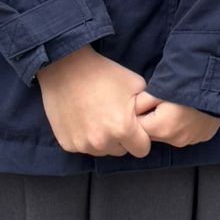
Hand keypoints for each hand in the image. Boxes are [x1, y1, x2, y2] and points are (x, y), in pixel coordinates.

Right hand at [37, 46, 151, 158]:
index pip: (142, 149)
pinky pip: (84, 147)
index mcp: (123, 128)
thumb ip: (147, 106)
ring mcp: (83, 145)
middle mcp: (102, 142)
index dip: (141, 138)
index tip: (135, 126)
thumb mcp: (136, 84)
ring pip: (102, 151)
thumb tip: (153, 117)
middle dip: (122, 138)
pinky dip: (86, 138)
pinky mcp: (67, 144)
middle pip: (122, 151)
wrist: (66, 68)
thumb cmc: (104, 73)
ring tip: (98, 116)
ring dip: (104, 139)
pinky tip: (83, 119)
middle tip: (114, 117)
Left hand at [133, 92, 219, 147]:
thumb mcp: (158, 90)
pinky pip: (185, 134)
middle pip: (154, 135)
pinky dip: (182, 126)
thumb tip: (130, 110)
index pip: (138, 129)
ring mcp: (190, 140)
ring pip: (169, 135)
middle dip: (152, 121)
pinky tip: (187, 112)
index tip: (144, 104)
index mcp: (160, 129)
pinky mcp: (201, 137)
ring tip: (175, 106)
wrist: (218, 84)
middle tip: (161, 103)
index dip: (139, 115)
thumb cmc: (187, 85)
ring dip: (167, 124)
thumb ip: (140, 102)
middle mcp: (175, 140)